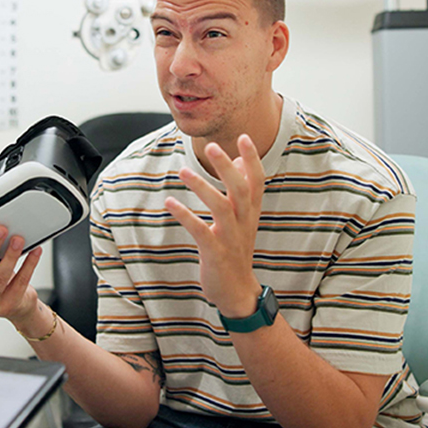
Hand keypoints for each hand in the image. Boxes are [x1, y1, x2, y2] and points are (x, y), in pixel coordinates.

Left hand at [164, 135, 263, 316]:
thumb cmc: (237, 250)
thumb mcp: (244, 219)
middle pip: (240, 189)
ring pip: (221, 207)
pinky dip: (185, 216)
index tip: (244, 136)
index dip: (252, 159)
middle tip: (211, 146)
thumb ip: (243, 191)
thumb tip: (239, 161)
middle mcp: (244, 222)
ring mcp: (231, 238)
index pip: (257, 181)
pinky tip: (170, 203)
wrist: (237, 291)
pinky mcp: (215, 253)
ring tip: (183, 172)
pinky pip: (200, 231)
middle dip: (226, 167)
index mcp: (251, 212)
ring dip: (202, 187)